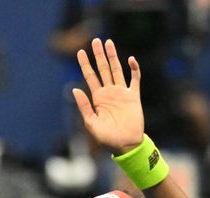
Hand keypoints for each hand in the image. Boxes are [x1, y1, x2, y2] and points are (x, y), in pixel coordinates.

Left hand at [72, 38, 144, 154]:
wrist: (125, 144)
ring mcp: (122, 92)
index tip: (80, 52)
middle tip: (95, 40)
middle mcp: (109, 92)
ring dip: (113, 56)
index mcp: (97, 98)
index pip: (90, 77)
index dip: (85, 64)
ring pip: (117, 70)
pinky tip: (130, 59)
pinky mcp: (134, 96)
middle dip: (98, 55)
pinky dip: (134, 69)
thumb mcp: (91, 122)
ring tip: (109, 43)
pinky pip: (135, 79)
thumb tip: (75, 89)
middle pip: (103, 69)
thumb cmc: (106, 137)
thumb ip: (84, 106)